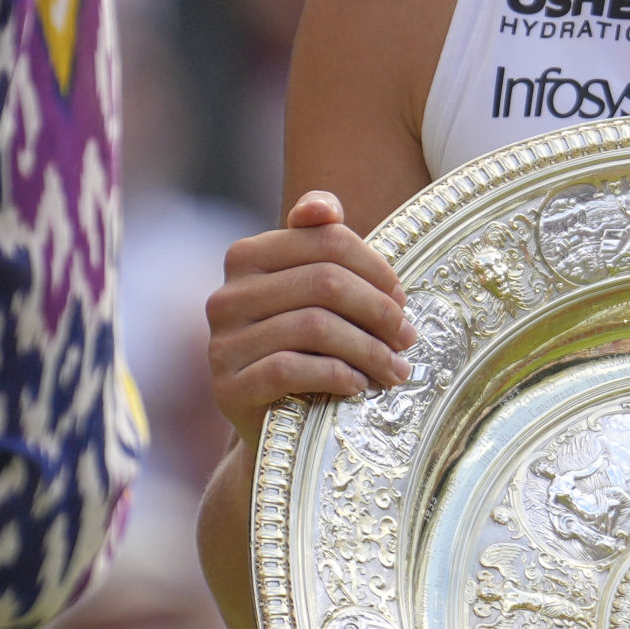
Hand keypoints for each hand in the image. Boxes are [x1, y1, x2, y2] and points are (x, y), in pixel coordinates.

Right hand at [205, 192, 415, 428]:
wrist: (274, 420)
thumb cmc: (304, 346)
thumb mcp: (314, 291)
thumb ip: (319, 240)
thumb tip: (323, 208)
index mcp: (247, 257)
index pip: (327, 240)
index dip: (376, 268)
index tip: (402, 299)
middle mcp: (226, 296)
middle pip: (325, 282)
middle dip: (379, 311)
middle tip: (407, 338)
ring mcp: (222, 343)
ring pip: (314, 327)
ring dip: (369, 350)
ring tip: (395, 369)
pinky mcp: (228, 388)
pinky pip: (290, 369)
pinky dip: (336, 375)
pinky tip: (359, 385)